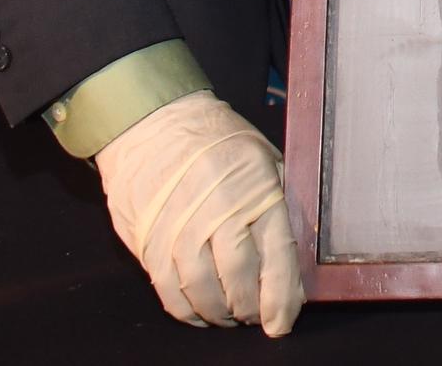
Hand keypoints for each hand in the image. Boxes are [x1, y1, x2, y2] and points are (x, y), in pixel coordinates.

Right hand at [95, 90, 302, 334]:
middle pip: (239, 280)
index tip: (282, 321)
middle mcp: (217, 211)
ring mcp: (178, 228)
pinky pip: (170, 292)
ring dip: (220, 314)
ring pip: (203, 292)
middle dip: (251, 308)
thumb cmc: (216, 139)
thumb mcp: (263, 158)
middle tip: (256, 315)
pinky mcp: (148, 241)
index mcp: (255, 189)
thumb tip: (293, 261)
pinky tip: (200, 312)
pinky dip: (187, 311)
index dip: (281, 298)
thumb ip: (279, 204)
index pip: (276, 257)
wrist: (152, 121)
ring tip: (230, 315)